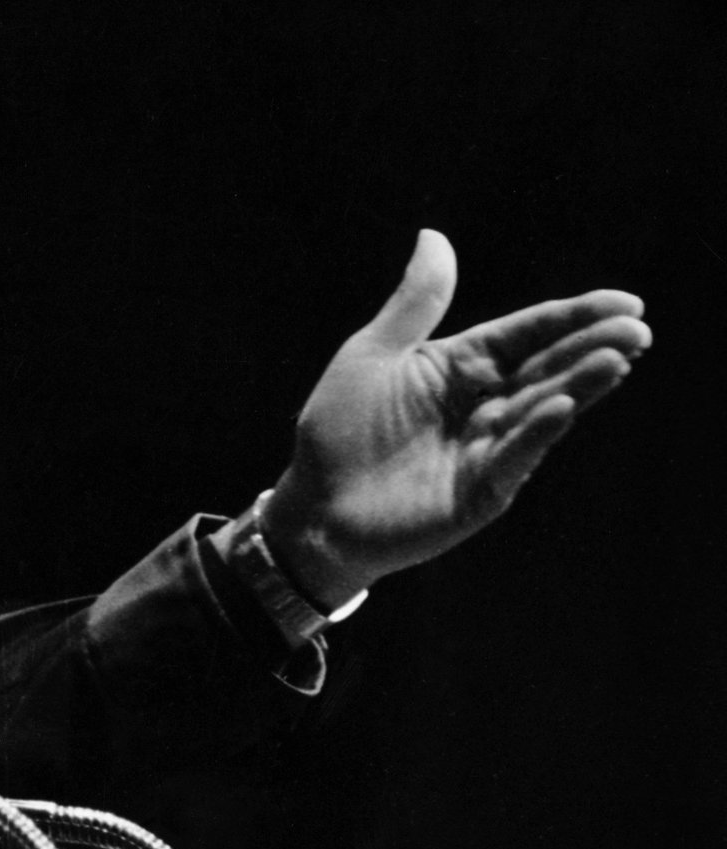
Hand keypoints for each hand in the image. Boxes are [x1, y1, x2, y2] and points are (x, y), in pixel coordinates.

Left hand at [260, 229, 649, 606]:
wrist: (314, 509)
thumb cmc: (337, 431)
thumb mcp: (372, 356)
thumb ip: (414, 304)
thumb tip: (434, 235)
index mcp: (461, 366)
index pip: (527, 334)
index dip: (572, 317)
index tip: (625, 302)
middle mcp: (485, 405)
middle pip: (547, 369)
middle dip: (592, 348)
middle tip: (638, 330)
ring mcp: (488, 449)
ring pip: (542, 410)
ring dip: (579, 386)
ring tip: (617, 358)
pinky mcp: (481, 491)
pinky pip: (513, 457)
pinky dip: (535, 433)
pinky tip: (560, 408)